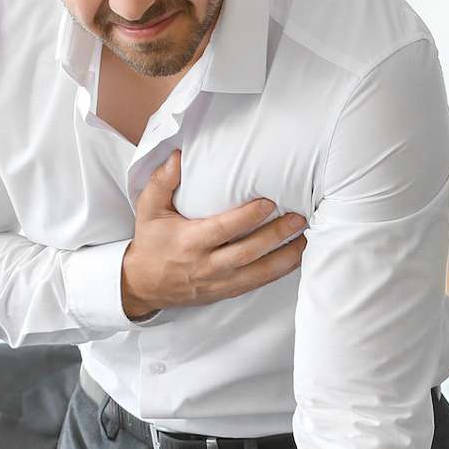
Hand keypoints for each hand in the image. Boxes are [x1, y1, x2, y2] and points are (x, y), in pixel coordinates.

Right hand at [120, 150, 306, 319]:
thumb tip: (178, 155)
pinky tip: (295, 258)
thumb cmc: (150, 242)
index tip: (270, 202)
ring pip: (258, 273)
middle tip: (299, 218)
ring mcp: (218, 282)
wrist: (142, 285)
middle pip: (248, 252)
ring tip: (305, 238)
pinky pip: (257, 284)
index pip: (224, 229)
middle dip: (276, 235)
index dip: (248, 217)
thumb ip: (162, 181)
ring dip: (285, 257)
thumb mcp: (148, 209)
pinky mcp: (226, 292)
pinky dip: (278, 272)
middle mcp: (207, 265)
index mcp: (190, 242)